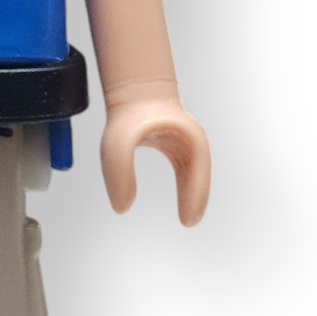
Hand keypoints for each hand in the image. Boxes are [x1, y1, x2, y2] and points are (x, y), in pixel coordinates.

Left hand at [101, 94, 210, 225]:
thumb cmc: (127, 116)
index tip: (187, 221)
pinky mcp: (177, 148)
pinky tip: (183, 204)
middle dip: (196, 198)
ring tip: (188, 218)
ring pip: (195, 174)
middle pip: (199, 174)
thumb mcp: (116, 146)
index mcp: (184, 136)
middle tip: (188, 223)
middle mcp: (190, 140)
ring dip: (192, 194)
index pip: (197, 170)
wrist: (133, 92)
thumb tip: (122, 208)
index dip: (195, 196)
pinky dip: (186, 188)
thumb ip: (118, 175)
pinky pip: (186, 172)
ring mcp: (185, 144)